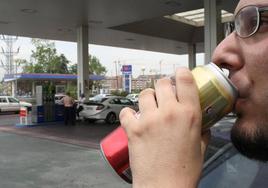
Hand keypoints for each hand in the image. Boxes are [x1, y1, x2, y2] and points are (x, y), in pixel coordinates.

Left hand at [120, 68, 209, 187]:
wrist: (164, 187)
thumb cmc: (185, 171)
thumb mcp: (201, 147)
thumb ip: (202, 130)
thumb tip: (201, 123)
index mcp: (189, 114)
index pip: (185, 80)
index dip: (181, 73)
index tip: (179, 75)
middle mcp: (169, 112)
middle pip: (162, 83)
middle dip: (163, 87)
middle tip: (163, 95)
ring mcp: (149, 119)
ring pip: (144, 93)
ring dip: (148, 98)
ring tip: (149, 107)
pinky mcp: (133, 128)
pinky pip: (126, 111)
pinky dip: (129, 113)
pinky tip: (133, 119)